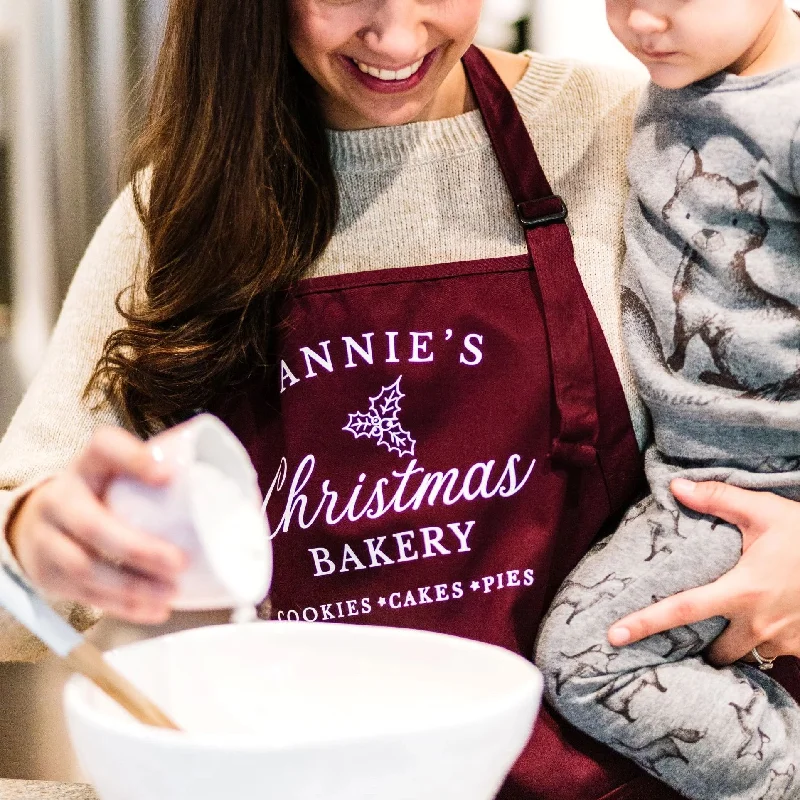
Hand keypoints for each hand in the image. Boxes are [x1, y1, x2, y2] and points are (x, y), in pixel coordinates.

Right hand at [8, 427, 187, 623]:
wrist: (37, 521)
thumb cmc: (101, 496)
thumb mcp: (119, 475)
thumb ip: (161, 478)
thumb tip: (239, 497)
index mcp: (87, 466)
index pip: (104, 448)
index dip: (132, 459)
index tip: (168, 475)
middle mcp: (61, 498)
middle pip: (92, 525)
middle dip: (138, 548)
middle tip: (180, 562)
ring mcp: (47, 539)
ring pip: (85, 568)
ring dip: (132, 586)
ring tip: (170, 592)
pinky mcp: (47, 575)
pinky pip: (84, 595)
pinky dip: (123, 607)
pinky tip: (155, 610)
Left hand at [607, 478, 799, 665]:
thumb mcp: (766, 511)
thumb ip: (718, 499)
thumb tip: (674, 487)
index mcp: (740, 592)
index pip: (680, 611)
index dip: (643, 624)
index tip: (612, 637)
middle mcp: (759, 625)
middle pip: (714, 651)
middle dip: (701, 647)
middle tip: (694, 631)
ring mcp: (785, 643)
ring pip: (745, 657)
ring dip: (735, 646)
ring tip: (733, 626)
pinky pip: (775, 656)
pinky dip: (767, 644)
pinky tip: (770, 620)